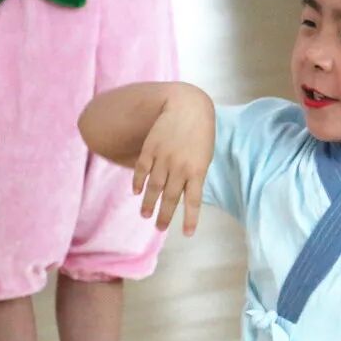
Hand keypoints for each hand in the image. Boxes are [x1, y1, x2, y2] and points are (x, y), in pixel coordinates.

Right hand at [133, 99, 213, 234]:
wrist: (188, 106)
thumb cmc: (200, 133)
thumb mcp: (204, 155)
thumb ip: (194, 175)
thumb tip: (183, 194)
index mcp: (197, 169)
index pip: (193, 200)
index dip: (190, 218)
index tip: (187, 234)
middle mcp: (180, 167)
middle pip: (171, 197)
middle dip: (165, 215)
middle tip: (160, 227)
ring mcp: (164, 158)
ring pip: (154, 187)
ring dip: (149, 203)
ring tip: (145, 215)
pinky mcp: (151, 149)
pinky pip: (142, 170)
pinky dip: (138, 182)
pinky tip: (136, 192)